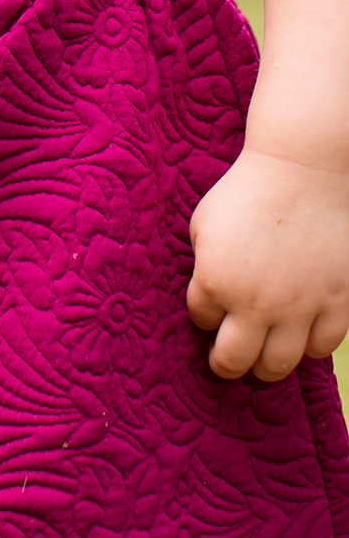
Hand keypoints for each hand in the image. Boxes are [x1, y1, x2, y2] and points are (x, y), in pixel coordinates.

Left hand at [187, 145, 348, 380]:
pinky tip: (300, 336)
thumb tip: (207, 298)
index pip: (201, 320)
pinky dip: (309, 346)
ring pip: (279, 364)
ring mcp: (299, 307)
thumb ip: (203, 266)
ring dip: (265, 366)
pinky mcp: (336, 302)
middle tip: (225, 362)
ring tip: (261, 360)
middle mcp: (256, 305)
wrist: (302, 172)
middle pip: (234, 361)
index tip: (208, 310)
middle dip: (225, 364)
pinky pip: (322, 346)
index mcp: (216, 283)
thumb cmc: (246, 192)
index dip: (202, 315)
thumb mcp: (204, 225)